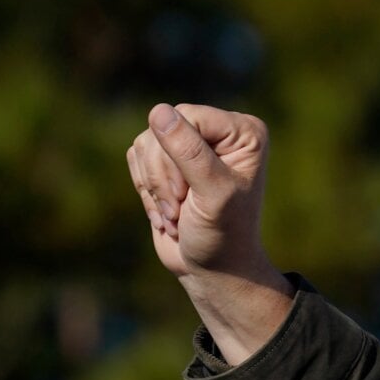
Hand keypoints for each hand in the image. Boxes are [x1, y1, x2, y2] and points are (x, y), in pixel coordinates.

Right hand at [127, 103, 274, 281]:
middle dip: (163, 175)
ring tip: (175, 215)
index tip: (187, 192)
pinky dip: (145, 190)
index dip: (176, 153)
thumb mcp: (212, 193)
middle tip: (180, 209)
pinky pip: (135, 157)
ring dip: (153, 186)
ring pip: (145, 143)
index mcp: (244, 132)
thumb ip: (189, 152)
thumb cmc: (223, 234)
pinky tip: (166, 214)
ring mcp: (191, 144)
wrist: (213, 268)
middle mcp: (220, 131)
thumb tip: (159, 111)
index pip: (188, 116)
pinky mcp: (167, 160)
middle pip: (163, 129)